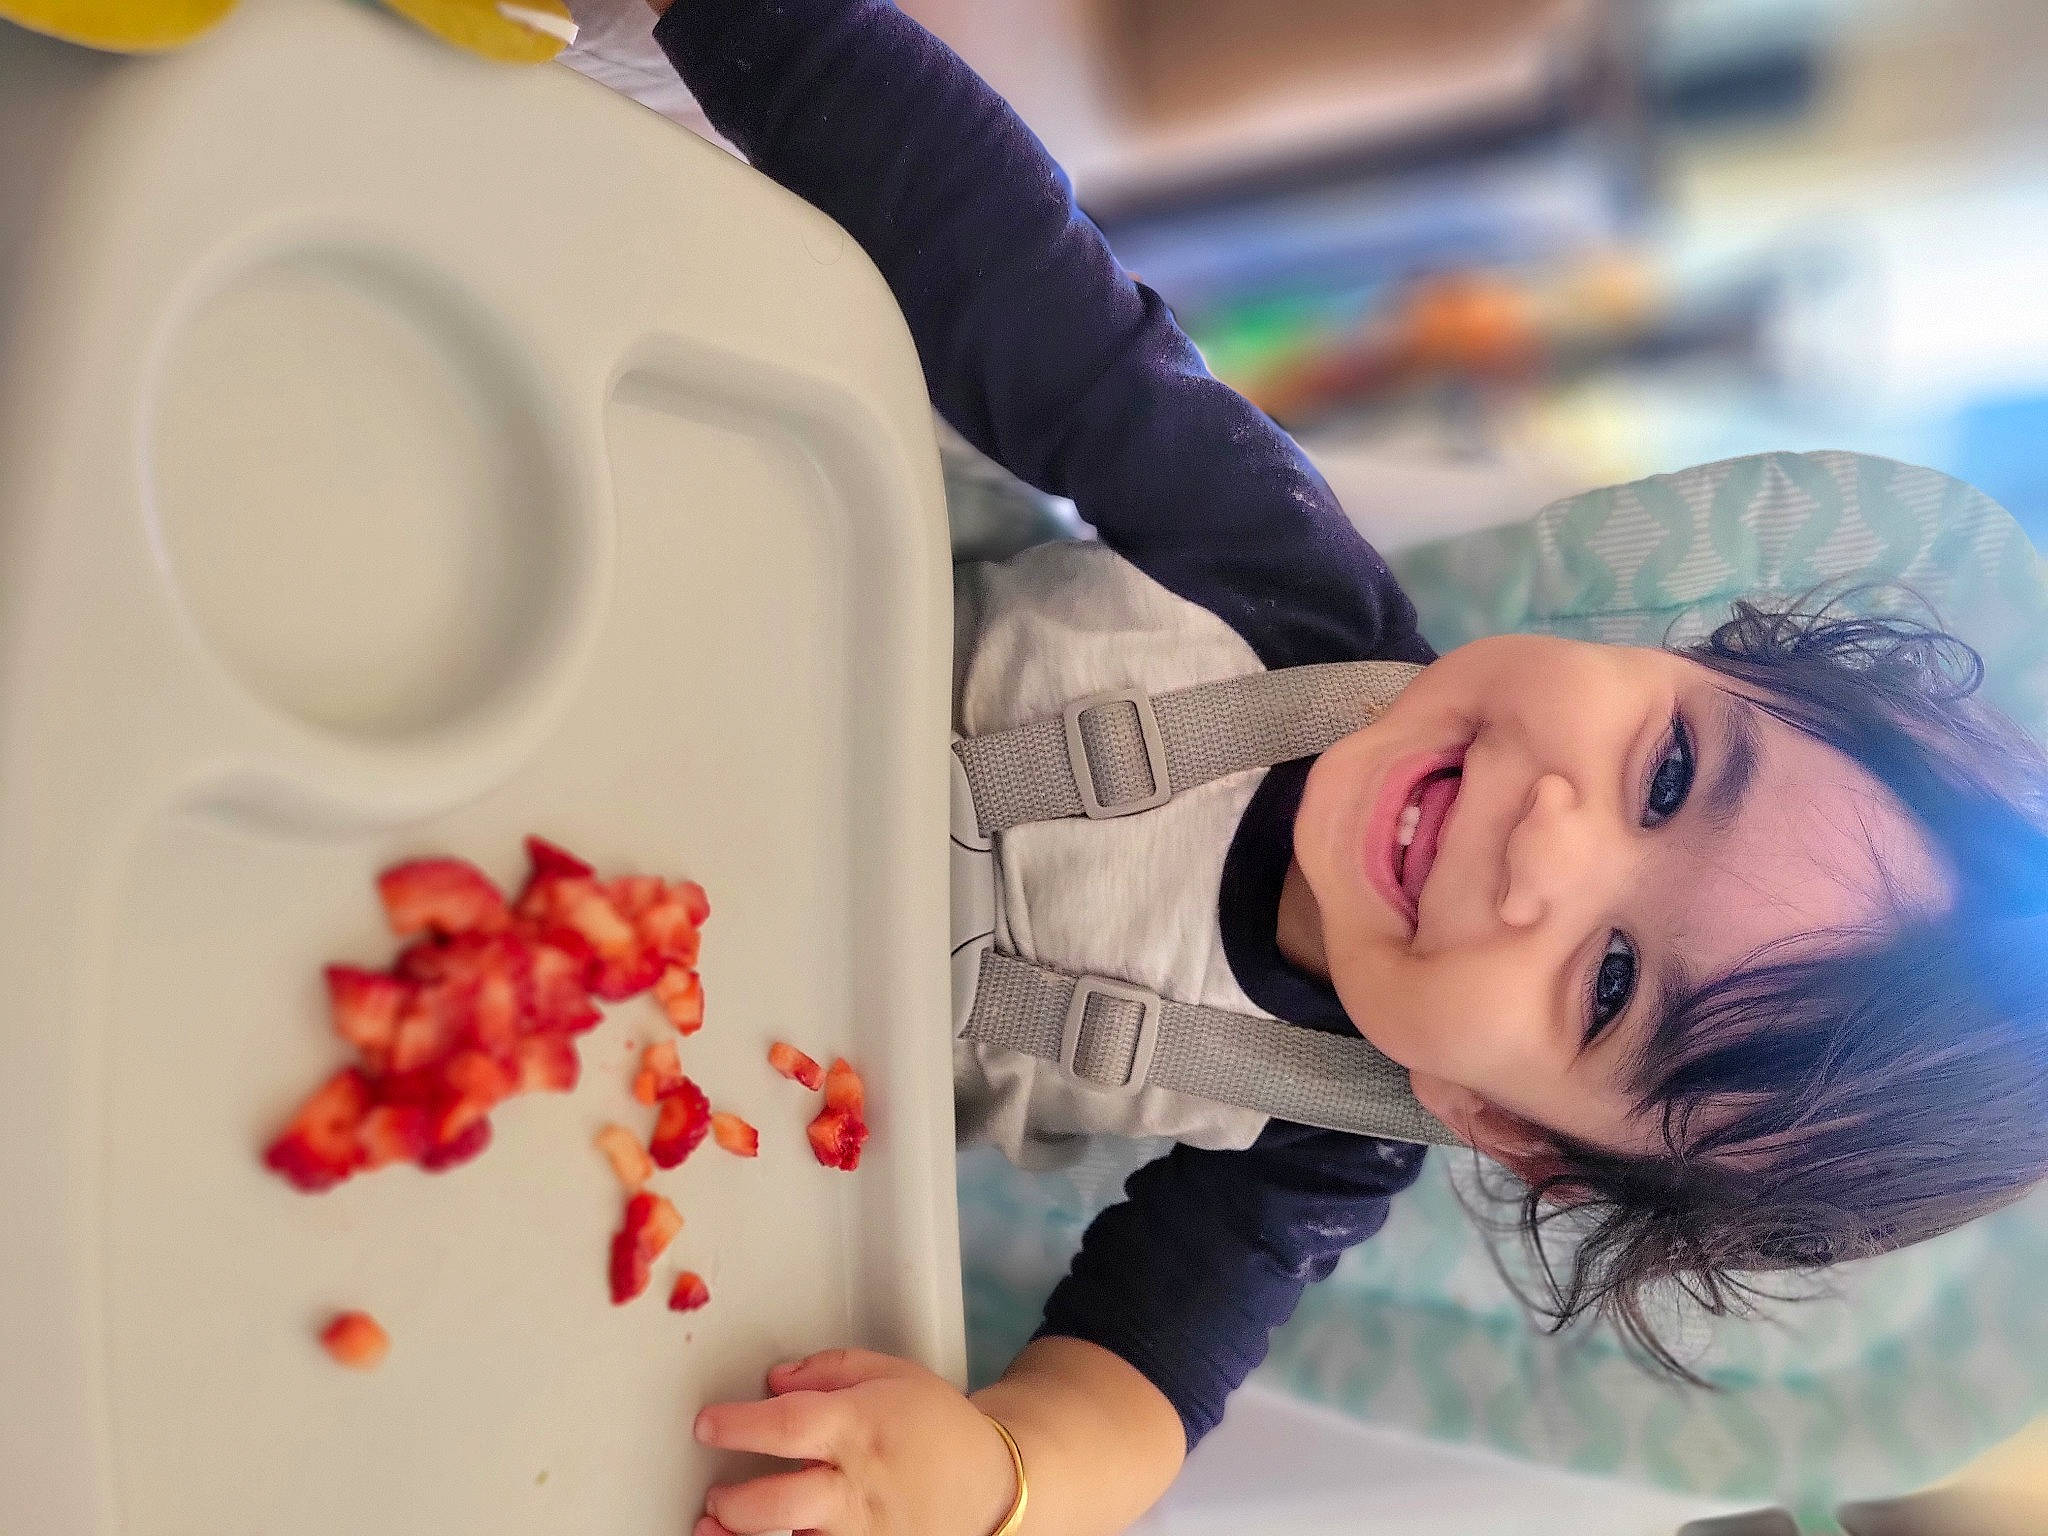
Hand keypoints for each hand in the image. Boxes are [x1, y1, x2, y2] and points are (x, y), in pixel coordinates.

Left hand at [694, 1348, 1020, 1535]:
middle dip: (735, 1504)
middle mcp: (858, 1486)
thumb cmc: (939, 1428)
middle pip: (781, 1503)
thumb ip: (829, 1369)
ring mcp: (864, 1533)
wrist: (991, 1486)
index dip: (739, 1426)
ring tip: (715, 1527)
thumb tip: (775, 1380)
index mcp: (861, 1428)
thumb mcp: (893, 1374)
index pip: (789, 1425)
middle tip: (716, 1496)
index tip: (708, 1424)